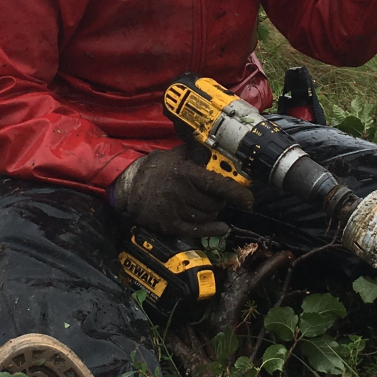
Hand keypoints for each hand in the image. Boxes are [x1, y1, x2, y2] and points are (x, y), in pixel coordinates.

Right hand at [110, 144, 253, 236]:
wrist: (128, 186)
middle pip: (214, 204)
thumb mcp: (174, 154)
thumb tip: (216, 146)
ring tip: (209, 206)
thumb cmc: (154, 169)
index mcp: (184, 173)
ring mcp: (174, 211)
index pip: (217, 185)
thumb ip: (196, 152)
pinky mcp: (169, 225)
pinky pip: (197, 230)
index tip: (249, 199)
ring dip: (213, 213)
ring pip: (207, 217)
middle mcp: (180, 193)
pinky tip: (222, 227)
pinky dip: (212, 230)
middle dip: (221, 201)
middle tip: (219, 197)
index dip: (237, 194)